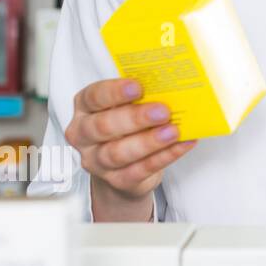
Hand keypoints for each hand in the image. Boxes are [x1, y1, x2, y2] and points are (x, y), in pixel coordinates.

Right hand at [64, 78, 196, 220]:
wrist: (124, 167)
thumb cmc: (126, 127)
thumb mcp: (128, 107)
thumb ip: (142, 96)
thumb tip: (170, 84)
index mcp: (86, 108)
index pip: (93, 97)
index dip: (114, 92)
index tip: (137, 87)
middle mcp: (84, 135)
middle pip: (104, 126)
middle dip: (135, 118)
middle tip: (162, 111)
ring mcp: (97, 160)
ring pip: (118, 153)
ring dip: (149, 142)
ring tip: (173, 132)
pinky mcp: (116, 180)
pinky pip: (139, 170)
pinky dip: (163, 157)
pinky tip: (180, 145)